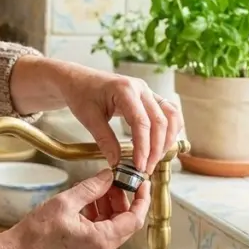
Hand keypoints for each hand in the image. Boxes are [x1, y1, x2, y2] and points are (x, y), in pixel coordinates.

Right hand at [11, 169, 149, 248]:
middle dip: (122, 199)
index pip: (133, 219)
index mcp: (101, 240)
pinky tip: (87, 200)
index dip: (141, 200)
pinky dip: (99, 213)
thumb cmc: (38, 233)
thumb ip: (91, 188)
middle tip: (114, 180)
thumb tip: (108, 177)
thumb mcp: (66, 202)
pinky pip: (101, 229)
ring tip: (98, 187)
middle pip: (125, 222)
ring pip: (113, 225)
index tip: (141, 184)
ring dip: (109, 205)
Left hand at [62, 66, 182, 172]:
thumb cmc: (81, 94)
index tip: (139, 165)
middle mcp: (140, 88)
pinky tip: (162, 144)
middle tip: (146, 168)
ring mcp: (147, 91)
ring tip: (155, 159)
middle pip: (159, 121)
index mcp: (124, 89)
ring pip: (170, 116)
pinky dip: (170, 129)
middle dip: (156, 148)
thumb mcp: (88, 117)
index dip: (143, 147)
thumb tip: (117, 162)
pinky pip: (169, 113)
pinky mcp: (149, 97)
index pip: (141, 122)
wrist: (78, 79)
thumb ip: (104, 139)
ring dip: (167, 140)